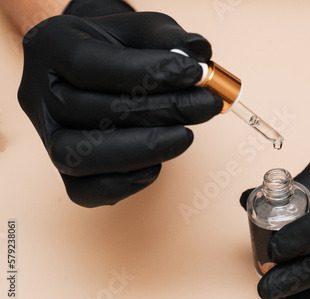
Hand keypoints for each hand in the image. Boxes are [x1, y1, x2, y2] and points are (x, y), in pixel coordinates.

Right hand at [18, 11, 221, 206]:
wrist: (97, 69)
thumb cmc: (118, 48)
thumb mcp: (141, 30)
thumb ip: (167, 37)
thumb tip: (197, 54)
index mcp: (50, 47)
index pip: (90, 65)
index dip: (147, 73)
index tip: (194, 74)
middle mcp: (38, 94)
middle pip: (92, 112)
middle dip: (160, 112)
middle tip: (204, 106)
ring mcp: (47, 136)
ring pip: (80, 157)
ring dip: (142, 150)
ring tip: (184, 136)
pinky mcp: (63, 170)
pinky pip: (84, 191)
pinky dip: (124, 184)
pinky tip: (156, 165)